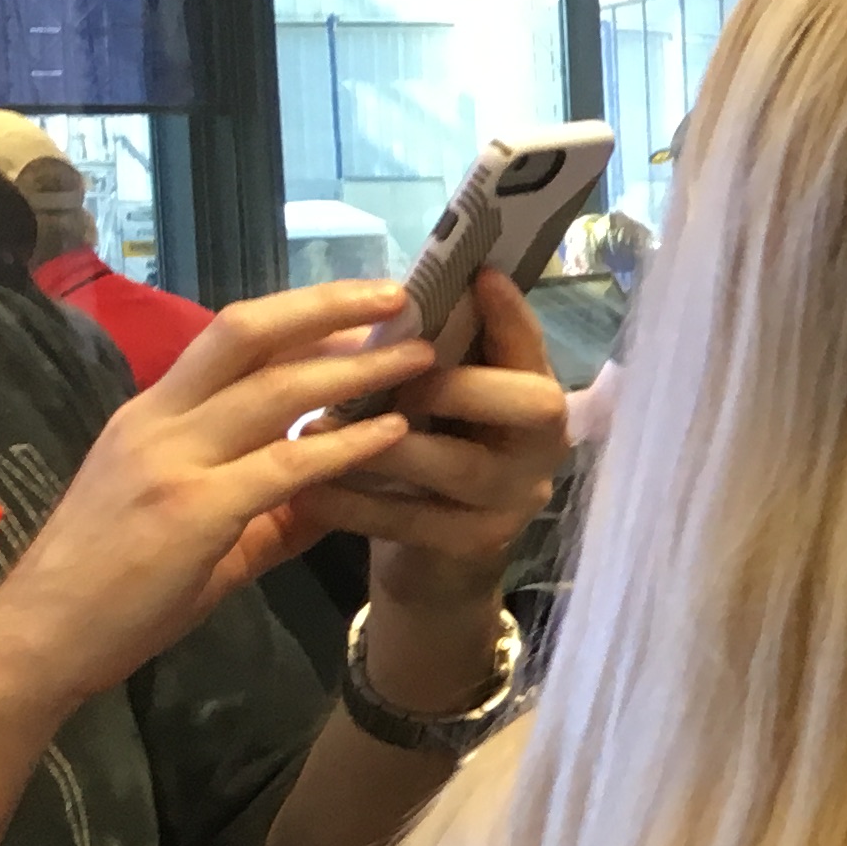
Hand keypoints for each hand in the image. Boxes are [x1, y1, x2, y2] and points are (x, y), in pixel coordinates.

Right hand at [0, 280, 436, 712]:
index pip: (229, 337)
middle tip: (402, 298)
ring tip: (421, 358)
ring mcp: (171, 461)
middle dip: (328, 308)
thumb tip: (331, 493)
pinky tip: (393, 435)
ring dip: (355, 369)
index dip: (299, 313)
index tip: (361, 304)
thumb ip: (262, 506)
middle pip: (246, 333)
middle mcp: (157, 421)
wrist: (42, 639)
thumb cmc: (112, 588)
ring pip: (274, 390)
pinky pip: (283, 464)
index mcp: (152, 414)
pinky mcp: (191, 510)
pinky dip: (344, 444)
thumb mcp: (192, 526)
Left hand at [311, 270, 571, 583]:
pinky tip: (305, 491)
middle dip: (455, 382)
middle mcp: (541, 446)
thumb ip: (428, 363)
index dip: (511, 313)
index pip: (533, 346)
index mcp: (532, 397)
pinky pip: (414, 520)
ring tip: (315, 429)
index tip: (480, 276)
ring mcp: (515, 500)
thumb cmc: (427, 464)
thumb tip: (384, 301)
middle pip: (530, 404)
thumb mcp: (436, 407)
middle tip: (388, 376)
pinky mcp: (476, 547)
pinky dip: (355, 504)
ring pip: (460, 464)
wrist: (434, 570)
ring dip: (383, 444)